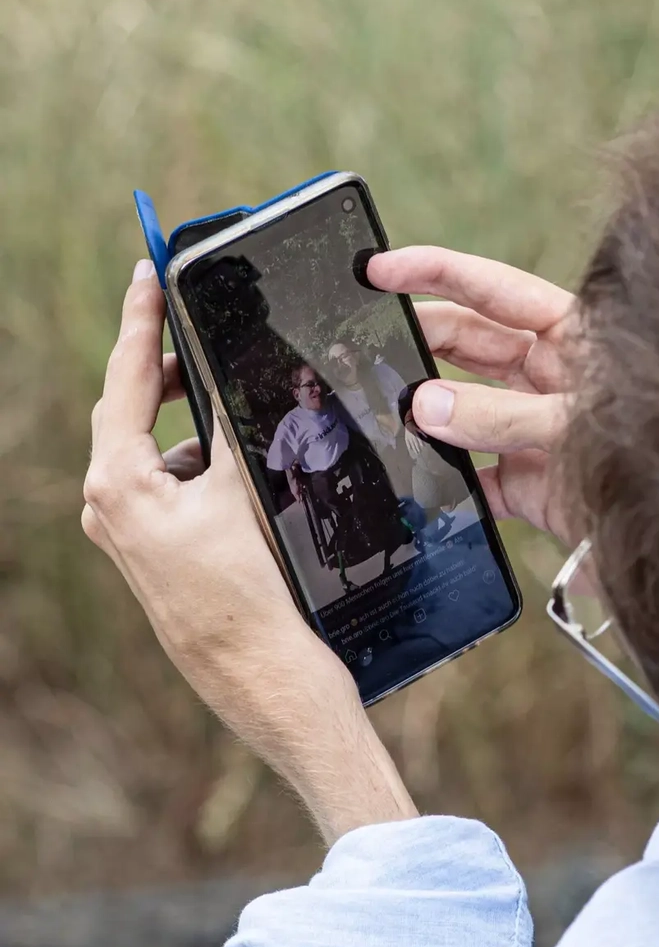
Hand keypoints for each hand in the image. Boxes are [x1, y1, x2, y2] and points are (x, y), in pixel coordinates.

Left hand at [83, 262, 416, 839]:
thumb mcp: (241, 490)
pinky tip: (237, 466)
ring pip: (152, 450)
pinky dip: (195, 464)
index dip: (142, 319)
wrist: (262, 674)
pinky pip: (166, 484)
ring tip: (232, 402)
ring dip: (187, 421)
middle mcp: (108, 506)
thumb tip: (226, 371)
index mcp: (117, 484)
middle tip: (200, 331)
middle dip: (166, 371)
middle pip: (130, 411)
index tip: (150, 271)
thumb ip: (227, 424)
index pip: (126, 378)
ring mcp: (126, 533)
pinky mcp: (151, 551)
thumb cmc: (251, 590)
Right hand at [367, 247, 574, 543]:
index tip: (380, 268)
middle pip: (467, 343)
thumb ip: (500, 415)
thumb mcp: (574, 424)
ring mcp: (532, 429)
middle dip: (416, 339)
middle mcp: (547, 377)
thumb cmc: (656, 455)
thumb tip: (425, 407)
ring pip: (460, 408)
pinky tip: (418, 480)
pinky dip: (444, 481)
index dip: (434, 272)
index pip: (491, 290)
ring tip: (380, 412)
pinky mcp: (526, 484)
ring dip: (423, 413)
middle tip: (364, 343)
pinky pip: (471, 475)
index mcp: (569, 337)